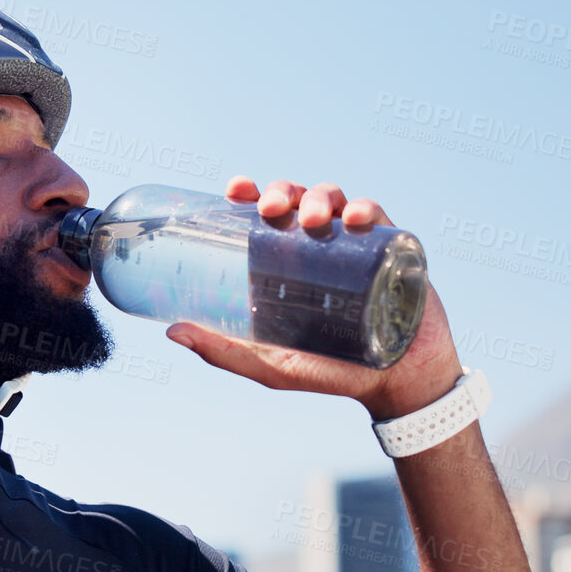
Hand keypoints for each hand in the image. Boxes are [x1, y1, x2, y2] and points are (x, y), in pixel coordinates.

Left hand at [164, 176, 462, 419]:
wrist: (398, 382)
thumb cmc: (332, 373)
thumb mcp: (273, 366)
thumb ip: (226, 352)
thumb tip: (172, 330)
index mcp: (287, 263)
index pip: (264, 216)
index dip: (249, 193)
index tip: (235, 189)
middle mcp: (318, 247)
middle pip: (296, 199)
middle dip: (283, 191)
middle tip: (272, 209)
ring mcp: (354, 244)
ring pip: (333, 198)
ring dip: (320, 196)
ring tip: (314, 219)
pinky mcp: (390, 247)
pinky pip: (377, 214)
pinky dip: (365, 207)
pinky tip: (356, 218)